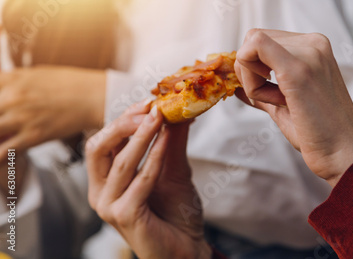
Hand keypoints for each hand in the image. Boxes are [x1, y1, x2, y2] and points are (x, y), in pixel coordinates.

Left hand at [0, 66, 105, 161]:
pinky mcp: (33, 136)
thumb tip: (0, 88)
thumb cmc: (69, 83)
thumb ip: (10, 82)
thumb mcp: (34, 74)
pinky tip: (2, 157)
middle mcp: (11, 98)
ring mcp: (20, 118)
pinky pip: (3, 152)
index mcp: (9, 80)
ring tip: (2, 138)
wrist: (94, 96)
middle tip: (0, 126)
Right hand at [85, 101, 210, 258]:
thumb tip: (176, 110)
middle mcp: (101, 192)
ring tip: (160, 116)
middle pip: (99, 147)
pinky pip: (140, 180)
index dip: (124, 119)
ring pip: (120, 162)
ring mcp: (109, 206)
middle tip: (150, 107)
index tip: (148, 101)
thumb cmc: (177, 212)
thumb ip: (171, 142)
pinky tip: (167, 140)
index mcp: (106, 180)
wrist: (187, 247)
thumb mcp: (173, 169)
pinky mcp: (124, 216)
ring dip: (142, 136)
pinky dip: (155, 158)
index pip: (104, 141)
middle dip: (124, 124)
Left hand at [235, 29, 352, 186]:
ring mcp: (308, 53)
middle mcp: (313, 44)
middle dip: (249, 72)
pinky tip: (274, 99)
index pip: (262, 40)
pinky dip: (251, 80)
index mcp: (314, 48)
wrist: (343, 154)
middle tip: (273, 99)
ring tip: (280, 102)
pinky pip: (252, 50)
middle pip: (253, 39)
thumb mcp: (286, 105)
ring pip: (250, 46)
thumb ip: (264, 90)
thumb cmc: (318, 133)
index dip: (253, 66)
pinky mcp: (299, 70)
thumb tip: (236, 88)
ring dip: (251, 80)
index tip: (269, 92)